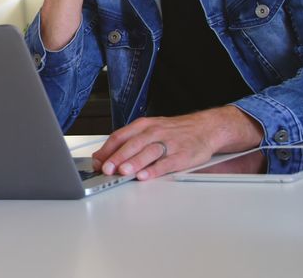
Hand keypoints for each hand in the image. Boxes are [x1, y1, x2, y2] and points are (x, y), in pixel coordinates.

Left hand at [92, 106, 263, 180]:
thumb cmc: (174, 131)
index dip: (107, 150)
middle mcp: (155, 132)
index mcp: (144, 125)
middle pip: (132, 144)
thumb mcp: (149, 130)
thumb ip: (128, 142)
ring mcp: (169, 143)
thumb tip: (103, 157)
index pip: (120, 136)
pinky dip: (155, 170)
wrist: (205, 127)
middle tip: (107, 169)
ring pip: (148, 152)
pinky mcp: (183, 155)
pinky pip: (167, 162)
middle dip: (118, 157)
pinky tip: (145, 176)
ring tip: (123, 172)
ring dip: (134, 162)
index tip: (97, 162)